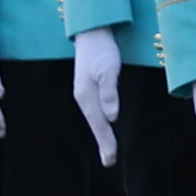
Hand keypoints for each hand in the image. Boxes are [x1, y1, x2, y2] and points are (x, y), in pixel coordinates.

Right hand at [71, 25, 122, 165]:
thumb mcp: (108, 69)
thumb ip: (109, 92)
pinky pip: (95, 111)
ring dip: (102, 135)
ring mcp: (84, 93)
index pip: (99, 123)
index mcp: (86, 95)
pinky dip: (101, 123)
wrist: (92, 34)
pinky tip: (104, 127)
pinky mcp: (89, 88)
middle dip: (103, 143)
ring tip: (108, 152)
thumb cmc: (103, 51)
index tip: (111, 158)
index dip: (106, 141)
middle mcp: (83, 97)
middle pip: (95, 124)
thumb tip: (111, 116)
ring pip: (95, 119)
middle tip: (110, 162)